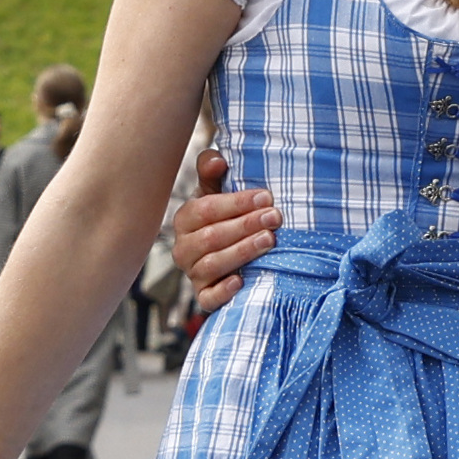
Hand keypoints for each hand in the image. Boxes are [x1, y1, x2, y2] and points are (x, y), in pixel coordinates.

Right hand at [164, 182, 288, 321]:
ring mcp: (192, 274)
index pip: (206, 209)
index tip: (266, 196)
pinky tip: (241, 282)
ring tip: (269, 240)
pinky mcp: (204, 296)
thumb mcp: (216, 192)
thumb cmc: (223, 217)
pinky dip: (223, 291)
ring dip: (242, 251)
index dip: (236, 203)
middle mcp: (183, 248)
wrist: (226, 253)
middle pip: (211, 237)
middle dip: (245, 225)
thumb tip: (217, 160)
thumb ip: (212, 173)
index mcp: (185, 219)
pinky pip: (208, 298)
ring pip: (212, 264)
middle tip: (275, 217)